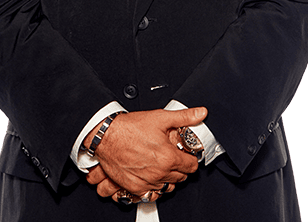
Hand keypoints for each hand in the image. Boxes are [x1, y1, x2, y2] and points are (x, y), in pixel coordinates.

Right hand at [84, 106, 206, 198]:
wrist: (106, 136)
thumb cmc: (130, 127)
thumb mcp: (160, 117)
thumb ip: (184, 117)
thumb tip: (200, 113)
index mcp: (168, 157)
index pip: (191, 166)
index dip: (190, 158)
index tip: (186, 153)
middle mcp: (159, 173)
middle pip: (181, 177)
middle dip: (180, 166)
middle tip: (172, 155)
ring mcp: (147, 182)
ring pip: (168, 187)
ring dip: (168, 177)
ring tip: (162, 164)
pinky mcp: (135, 187)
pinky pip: (152, 194)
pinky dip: (154, 187)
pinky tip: (152, 174)